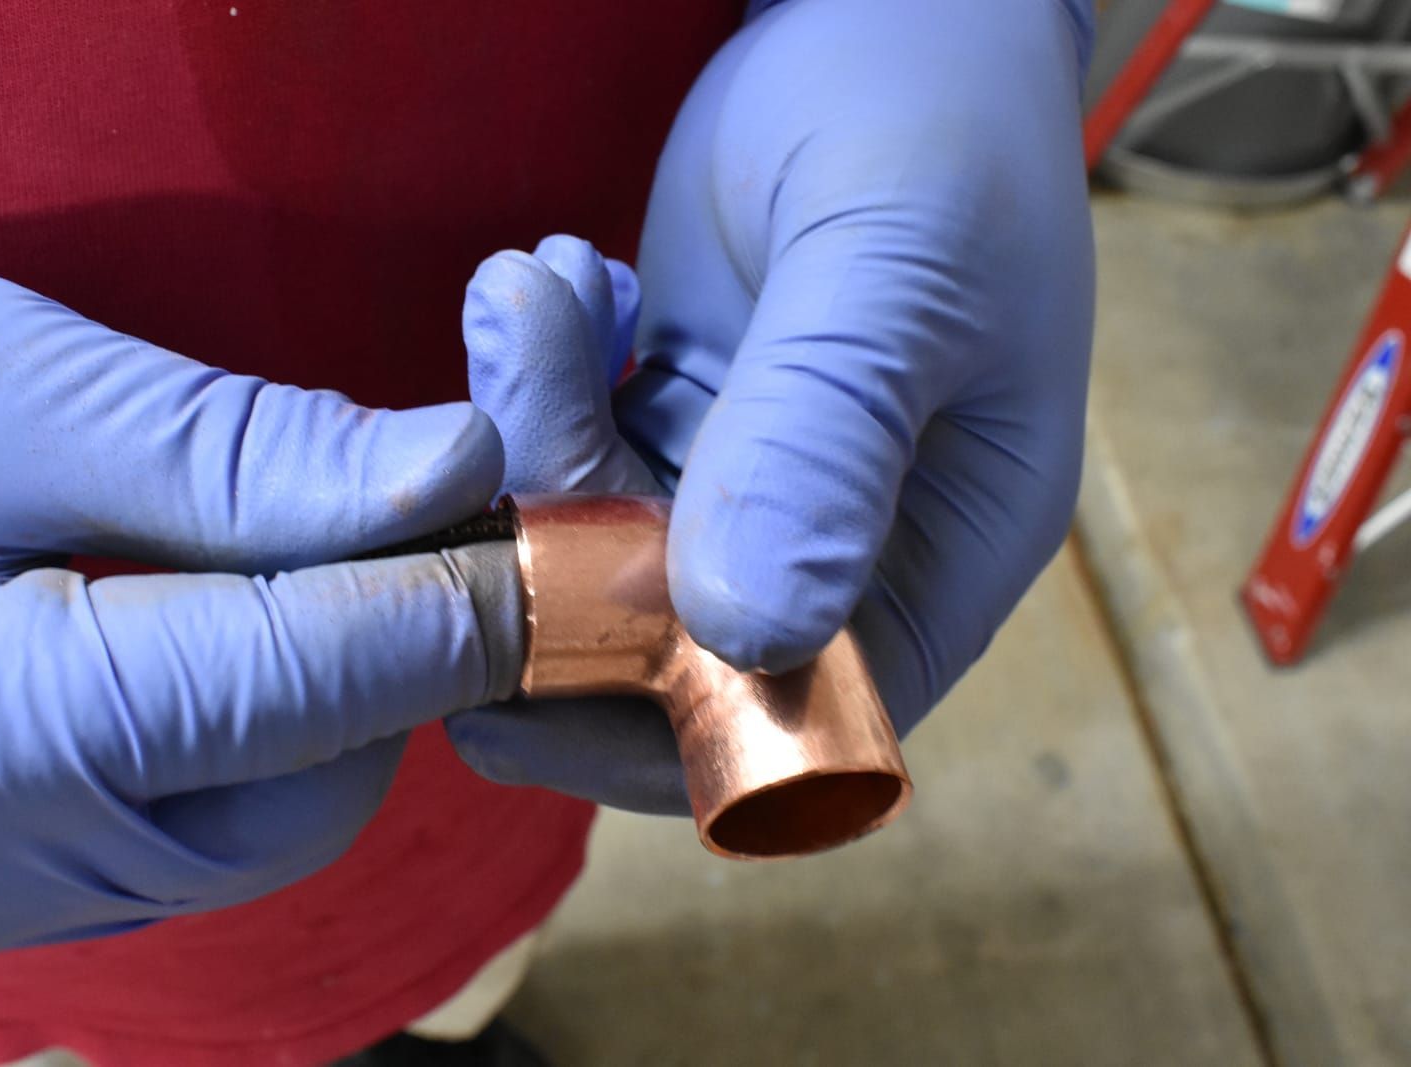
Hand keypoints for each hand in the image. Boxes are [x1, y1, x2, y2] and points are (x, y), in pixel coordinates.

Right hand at [0, 269, 518, 969]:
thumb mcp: (2, 384)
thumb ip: (238, 452)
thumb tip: (450, 468)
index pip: (303, 684)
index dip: (451, 600)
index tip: (541, 524)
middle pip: (309, 780)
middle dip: (387, 647)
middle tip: (401, 514)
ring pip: (271, 817)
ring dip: (326, 687)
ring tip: (286, 555)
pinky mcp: (1, 886)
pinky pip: (199, 826)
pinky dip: (253, 727)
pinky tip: (216, 621)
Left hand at [449, 0, 1095, 810]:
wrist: (888, 16)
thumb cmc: (930, 121)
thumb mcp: (893, 265)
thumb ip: (826, 436)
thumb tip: (744, 631)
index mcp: (940, 555)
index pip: (795, 722)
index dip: (653, 723)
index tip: (522, 646)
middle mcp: (844, 554)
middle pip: (667, 650)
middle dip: (561, 546)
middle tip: (512, 384)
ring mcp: (753, 493)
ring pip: (599, 551)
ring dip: (535, 436)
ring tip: (534, 292)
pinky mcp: (680, 428)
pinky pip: (575, 464)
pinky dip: (538, 391)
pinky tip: (548, 287)